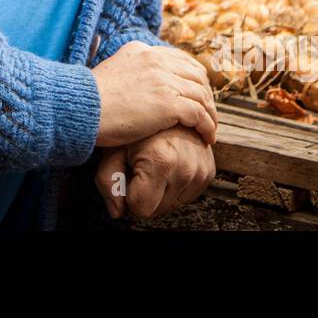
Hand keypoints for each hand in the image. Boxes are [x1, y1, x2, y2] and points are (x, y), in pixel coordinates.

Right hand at [91, 41, 217, 147]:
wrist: (80, 110)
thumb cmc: (88, 101)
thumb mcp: (109, 73)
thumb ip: (127, 73)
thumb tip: (131, 85)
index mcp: (141, 51)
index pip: (179, 59)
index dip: (194, 78)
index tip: (197, 94)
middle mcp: (155, 60)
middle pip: (195, 75)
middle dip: (205, 95)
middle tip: (208, 113)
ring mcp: (163, 79)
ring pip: (201, 94)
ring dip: (210, 113)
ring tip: (210, 129)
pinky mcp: (168, 102)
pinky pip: (199, 114)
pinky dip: (208, 126)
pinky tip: (207, 137)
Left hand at [94, 126, 215, 220]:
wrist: (163, 106)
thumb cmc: (135, 127)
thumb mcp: (114, 148)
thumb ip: (108, 181)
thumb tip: (116, 211)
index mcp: (162, 161)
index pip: (142, 208)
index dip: (130, 196)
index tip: (128, 177)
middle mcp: (186, 168)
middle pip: (158, 210)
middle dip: (146, 194)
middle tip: (141, 168)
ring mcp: (201, 170)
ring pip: (173, 204)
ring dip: (161, 191)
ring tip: (155, 163)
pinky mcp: (209, 171)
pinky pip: (187, 196)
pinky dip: (175, 186)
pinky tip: (168, 166)